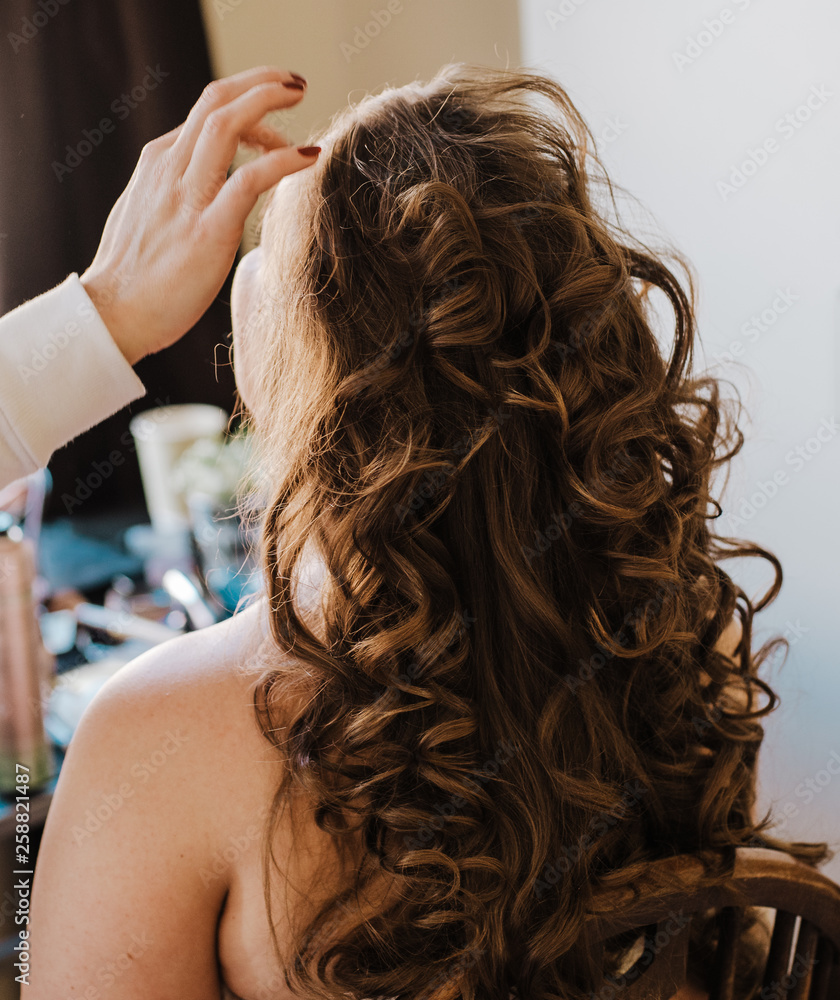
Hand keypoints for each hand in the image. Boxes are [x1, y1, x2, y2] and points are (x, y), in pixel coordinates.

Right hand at [79, 66, 320, 365]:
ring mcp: (186, 197)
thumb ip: (173, 198)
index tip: (271, 122)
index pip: (203, 116)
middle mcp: (169, 170)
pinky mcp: (208, 229)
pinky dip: (284, 160)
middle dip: (258, 83)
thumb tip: (199, 197)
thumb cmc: (134, 280)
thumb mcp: (148, 220)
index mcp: (157, 165)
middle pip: (215, 101)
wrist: (114, 317)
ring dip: (269, 101)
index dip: (244, 109)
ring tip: (301, 98)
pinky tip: (310, 156)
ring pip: (228, 123)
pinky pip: (249, 179)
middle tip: (294, 84)